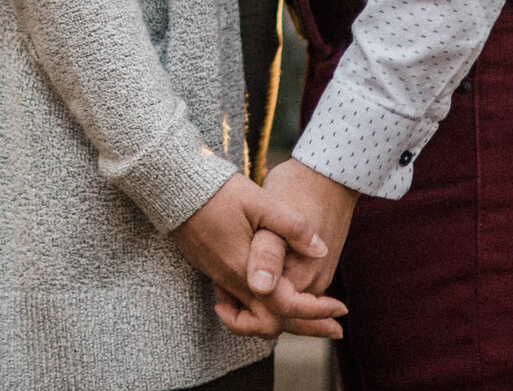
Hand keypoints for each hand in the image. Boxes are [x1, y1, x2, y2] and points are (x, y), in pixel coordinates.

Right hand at [169, 173, 347, 339]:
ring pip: (252, 317)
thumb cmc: (217, 191)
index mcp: (244, 268)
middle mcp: (230, 280)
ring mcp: (218, 276)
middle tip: (333, 327)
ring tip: (307, 312)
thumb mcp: (260, 201)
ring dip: (282, 320)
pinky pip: (239, 303)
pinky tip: (273, 293)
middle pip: (270, 324)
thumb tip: (320, 250)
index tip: (339, 309)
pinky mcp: (212, 268)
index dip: (315, 311)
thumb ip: (292, 226)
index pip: (284, 307)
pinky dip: (260, 308)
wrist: (173, 185)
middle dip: (305, 327)